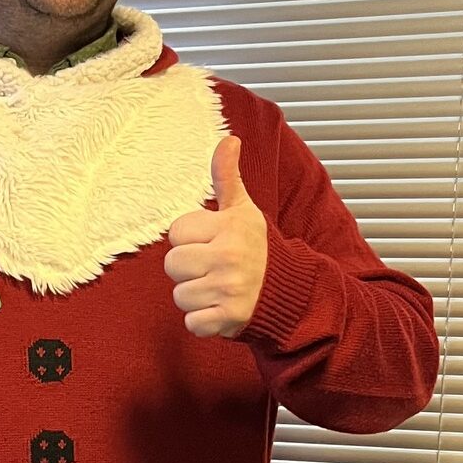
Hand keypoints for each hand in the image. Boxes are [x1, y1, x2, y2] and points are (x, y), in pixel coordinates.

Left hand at [164, 135, 266, 337]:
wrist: (290, 291)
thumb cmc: (258, 248)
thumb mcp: (243, 210)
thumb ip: (227, 177)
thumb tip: (228, 139)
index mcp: (228, 227)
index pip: (176, 232)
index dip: (190, 239)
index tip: (212, 242)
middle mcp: (229, 257)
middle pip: (172, 265)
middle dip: (189, 269)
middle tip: (214, 268)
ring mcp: (229, 289)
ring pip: (180, 296)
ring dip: (196, 297)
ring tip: (219, 288)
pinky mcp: (229, 318)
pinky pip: (192, 323)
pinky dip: (203, 321)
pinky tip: (221, 309)